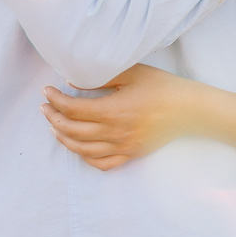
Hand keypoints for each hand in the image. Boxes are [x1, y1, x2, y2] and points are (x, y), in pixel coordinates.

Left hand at [42, 67, 190, 170]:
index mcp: (113, 110)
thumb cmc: (162, 86)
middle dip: (53, 118)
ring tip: (55, 126)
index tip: (47, 91)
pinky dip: (85, 157)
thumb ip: (101, 77)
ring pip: (82, 150)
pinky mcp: (131, 154)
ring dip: (63, 138)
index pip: (72, 109)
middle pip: (72, 130)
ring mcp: (122, 147)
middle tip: (46, 107)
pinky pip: (101, 164)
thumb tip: (73, 82)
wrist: (189, 109)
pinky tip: (78, 146)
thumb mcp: (132, 73)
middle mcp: (114, 132)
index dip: (55, 100)